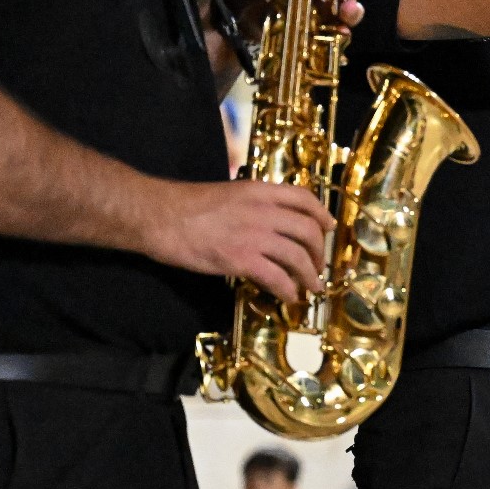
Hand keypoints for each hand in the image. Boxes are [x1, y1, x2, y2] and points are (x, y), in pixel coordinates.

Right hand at [142, 179, 335, 303]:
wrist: (160, 216)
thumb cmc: (187, 205)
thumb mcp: (229, 193)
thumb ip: (254, 204)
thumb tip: (270, 223)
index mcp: (260, 191)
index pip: (304, 198)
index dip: (321, 214)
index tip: (329, 227)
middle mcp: (264, 211)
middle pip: (308, 230)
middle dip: (319, 251)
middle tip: (318, 265)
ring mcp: (255, 235)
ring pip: (298, 256)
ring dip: (310, 275)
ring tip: (311, 287)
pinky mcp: (242, 259)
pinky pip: (277, 277)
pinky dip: (288, 290)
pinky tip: (289, 297)